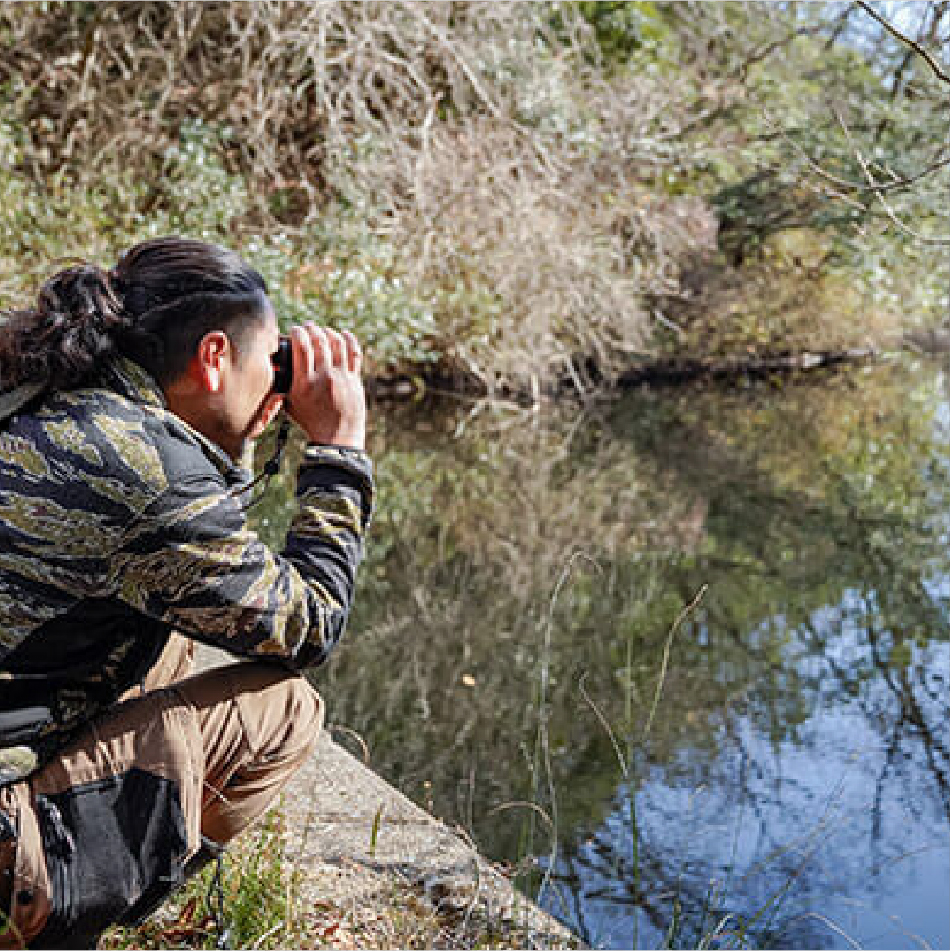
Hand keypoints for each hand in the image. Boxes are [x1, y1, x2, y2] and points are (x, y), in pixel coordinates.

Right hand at [285, 323, 366, 449]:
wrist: (337, 437)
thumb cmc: (311, 421)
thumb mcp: (290, 404)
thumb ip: (284, 384)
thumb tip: (275, 367)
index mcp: (304, 383)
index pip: (302, 347)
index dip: (298, 332)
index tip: (295, 329)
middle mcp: (324, 377)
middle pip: (319, 342)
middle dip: (312, 329)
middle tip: (308, 327)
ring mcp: (342, 377)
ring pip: (337, 344)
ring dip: (328, 332)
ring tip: (323, 331)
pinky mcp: (355, 379)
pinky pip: (355, 353)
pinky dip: (349, 340)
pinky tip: (344, 334)